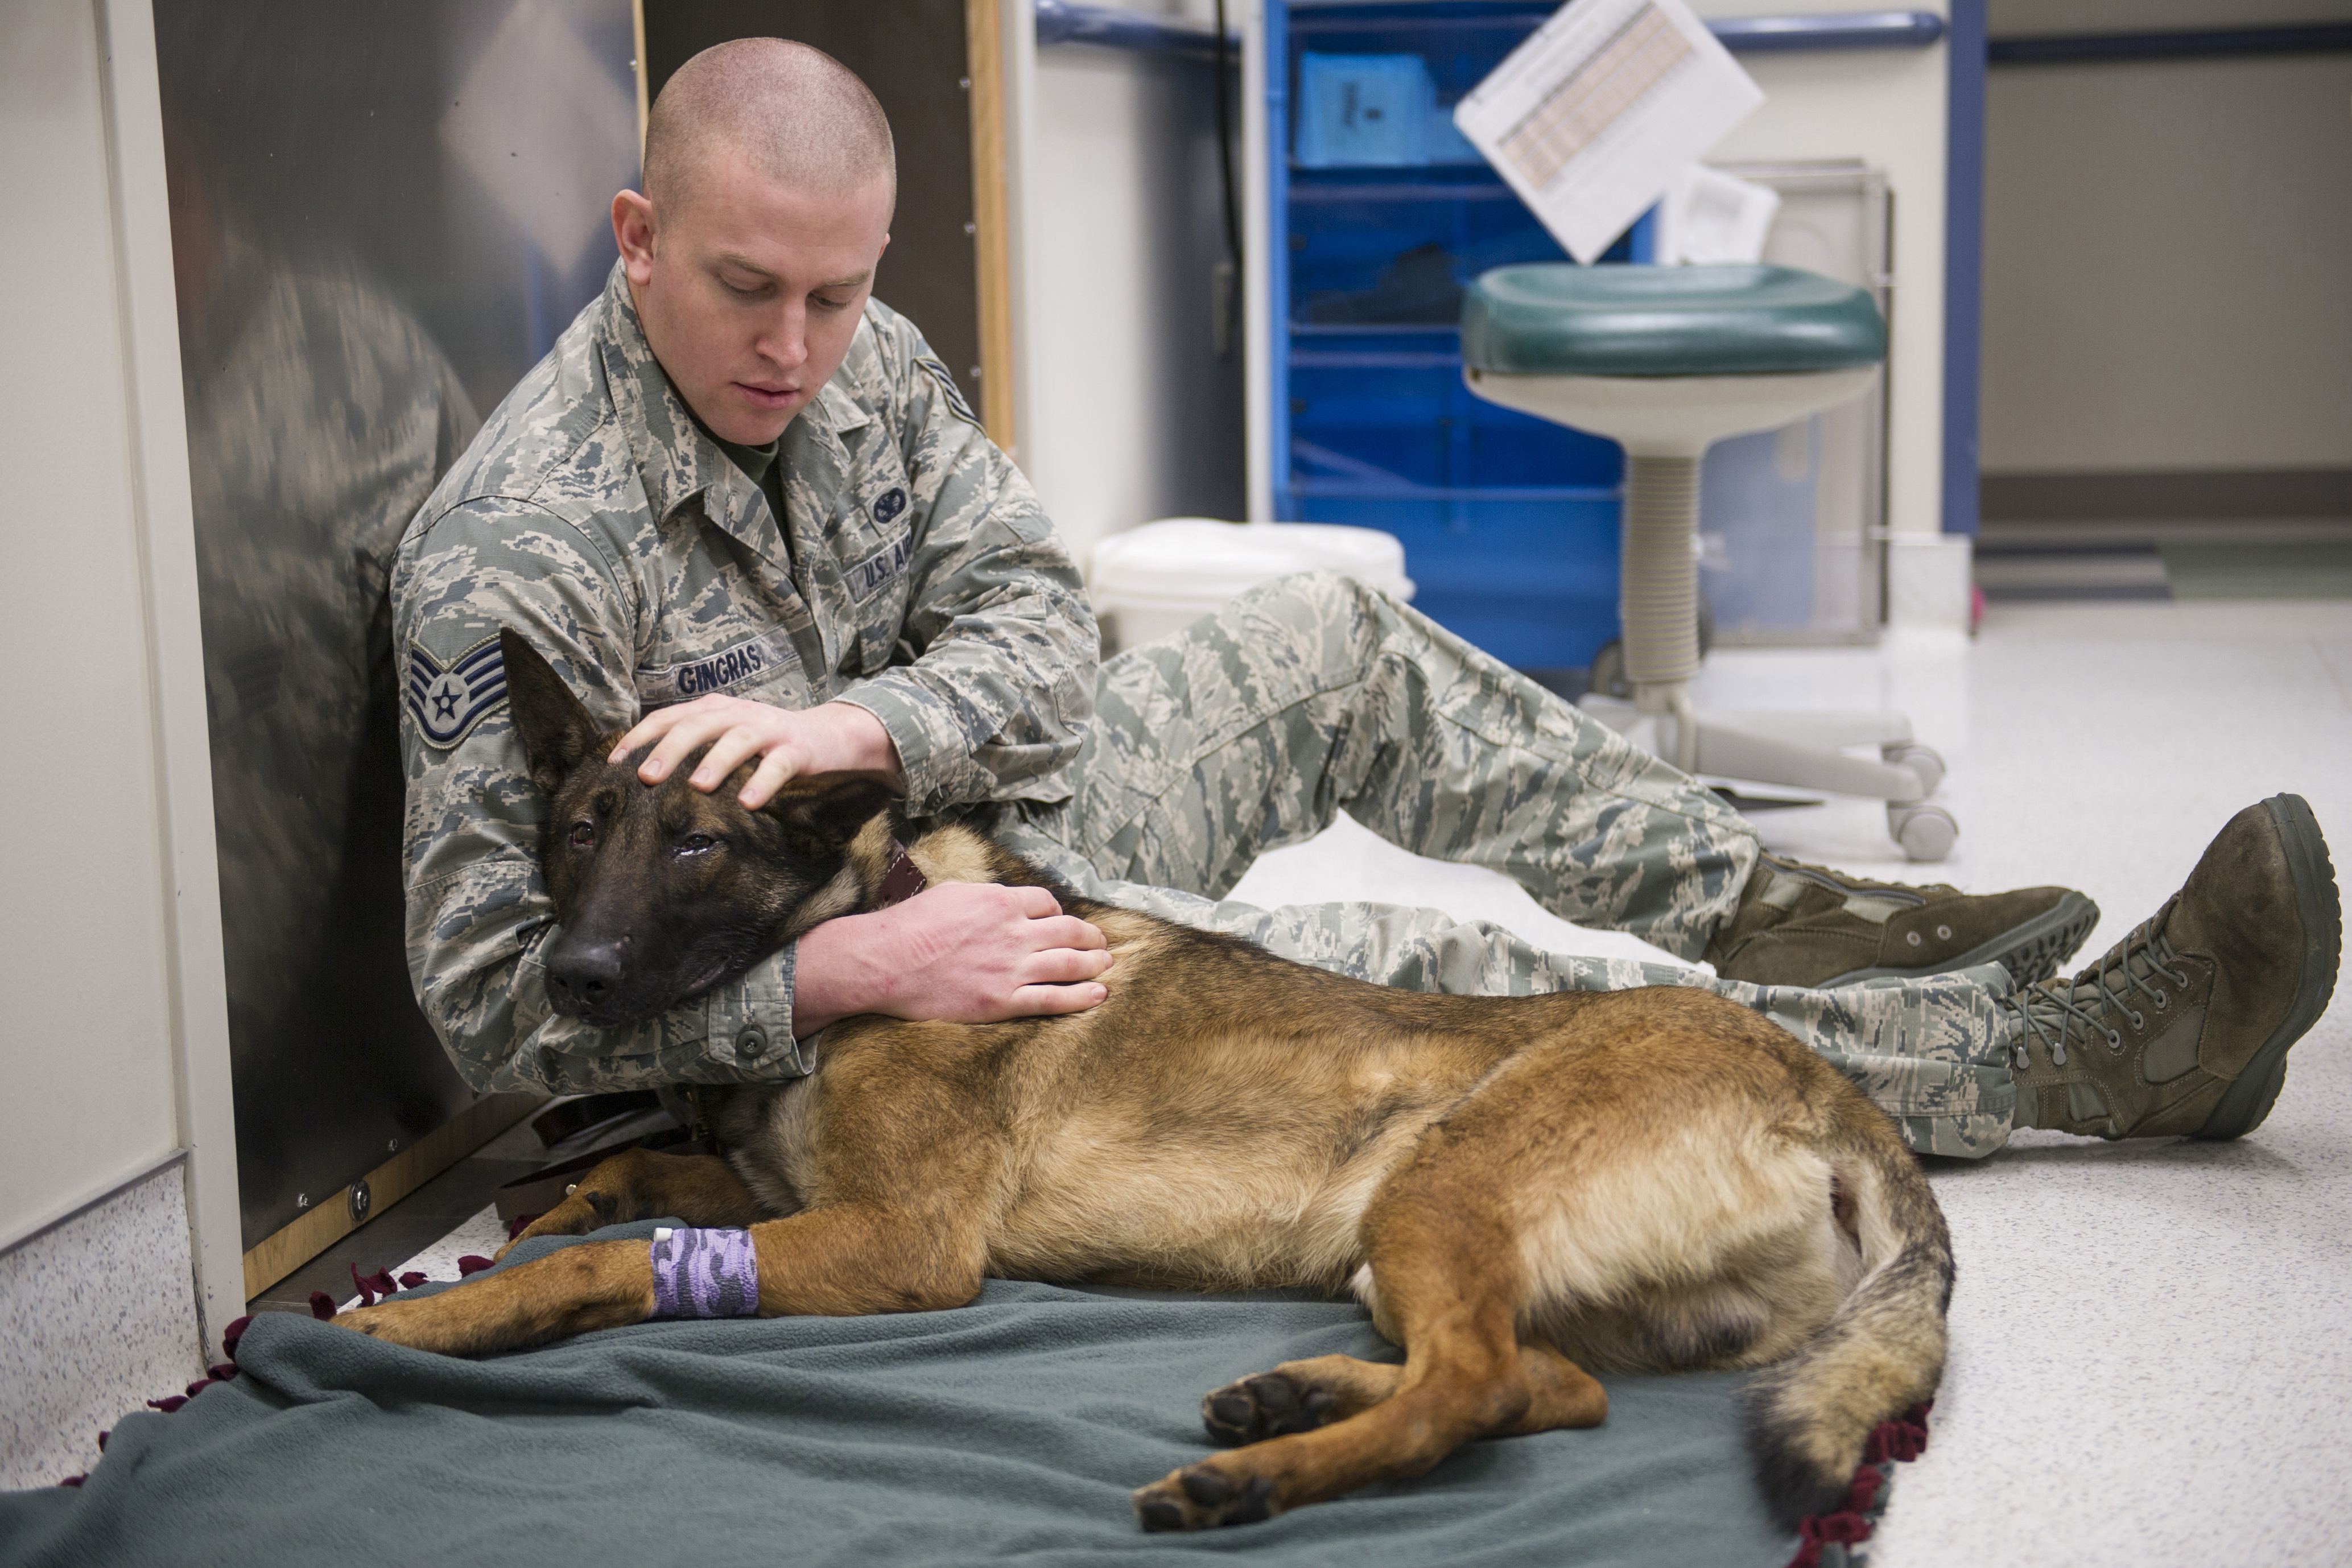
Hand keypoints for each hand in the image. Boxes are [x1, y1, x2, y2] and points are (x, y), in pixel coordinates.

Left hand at [611, 695, 903, 807]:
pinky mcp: (797, 750)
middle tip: (645, 778)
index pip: (669, 717)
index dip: (640, 738)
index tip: (614, 764)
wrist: (829, 736)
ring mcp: (769, 729)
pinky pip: (778, 765)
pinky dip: (763, 782)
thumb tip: (642, 774)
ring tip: (697, 786)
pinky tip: (750, 803)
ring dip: (715, 761)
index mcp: (714, 709)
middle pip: (697, 726)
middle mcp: (738, 713)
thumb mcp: (725, 737)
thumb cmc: (766, 744)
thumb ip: (693, 747)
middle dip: (669, 751)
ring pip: (737, 739)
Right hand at [792, 882, 1113, 1034]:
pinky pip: (1052, 998)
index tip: (1061, 922)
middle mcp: (1013, 932)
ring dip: (1094, 964)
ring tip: (1106, 965)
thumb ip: (984, 897)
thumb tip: (999, 900)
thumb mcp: (951, 894)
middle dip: (1089, 937)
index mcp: (999, 901)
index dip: (1058, 914)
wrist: (885, 962)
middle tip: (1101, 943)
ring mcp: (1010, 968)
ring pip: (1068, 964)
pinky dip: (1080, 996)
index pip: (1046, 904)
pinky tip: (1098, 995)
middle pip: (1068, 932)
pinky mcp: (1002, 1000)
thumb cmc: (909, 926)